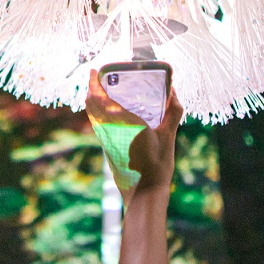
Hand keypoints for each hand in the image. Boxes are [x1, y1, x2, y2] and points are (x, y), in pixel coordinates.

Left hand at [86, 69, 183, 204]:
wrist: (144, 194)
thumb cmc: (157, 166)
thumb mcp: (168, 136)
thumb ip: (172, 112)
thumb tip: (173, 92)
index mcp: (125, 124)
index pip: (102, 98)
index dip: (94, 82)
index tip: (94, 70)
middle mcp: (110, 130)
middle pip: (91, 104)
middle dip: (91, 87)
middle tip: (96, 76)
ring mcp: (105, 139)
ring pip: (92, 114)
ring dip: (93, 99)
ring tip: (100, 89)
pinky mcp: (106, 147)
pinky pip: (97, 124)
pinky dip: (97, 112)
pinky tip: (107, 111)